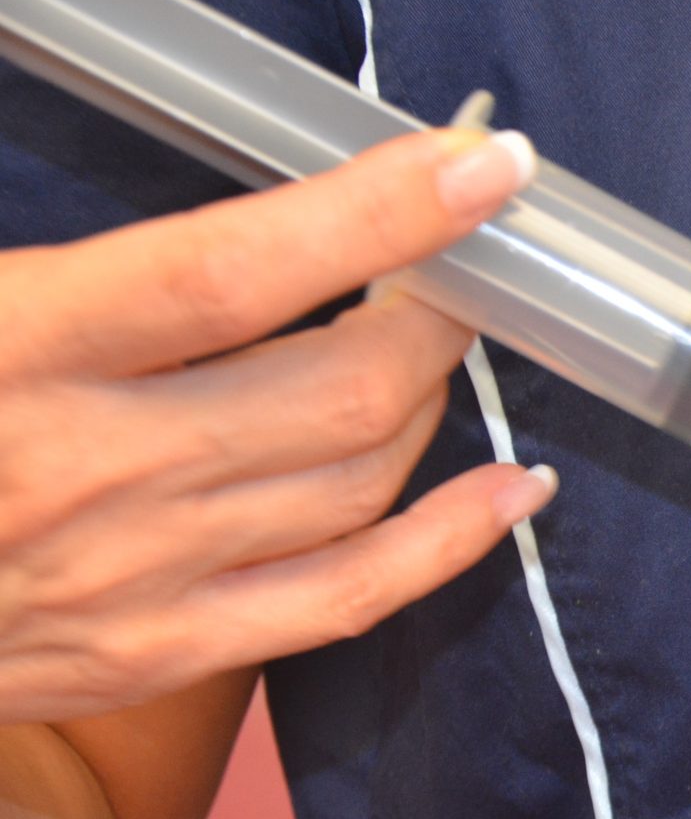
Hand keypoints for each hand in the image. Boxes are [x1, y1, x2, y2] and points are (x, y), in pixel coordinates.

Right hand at [0, 126, 555, 724]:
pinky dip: (455, 540)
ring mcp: (136, 576)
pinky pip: (351, 597)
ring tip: (443, 341)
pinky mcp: (161, 652)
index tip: (479, 166)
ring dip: (429, 401)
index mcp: (11, 349)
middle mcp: (90, 470)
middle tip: (451, 262)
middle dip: (430, 313)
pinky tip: (512, 486)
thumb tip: (248, 232)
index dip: (376, 216)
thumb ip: (84, 271)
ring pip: (359, 481)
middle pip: (336, 390)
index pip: (232, 273)